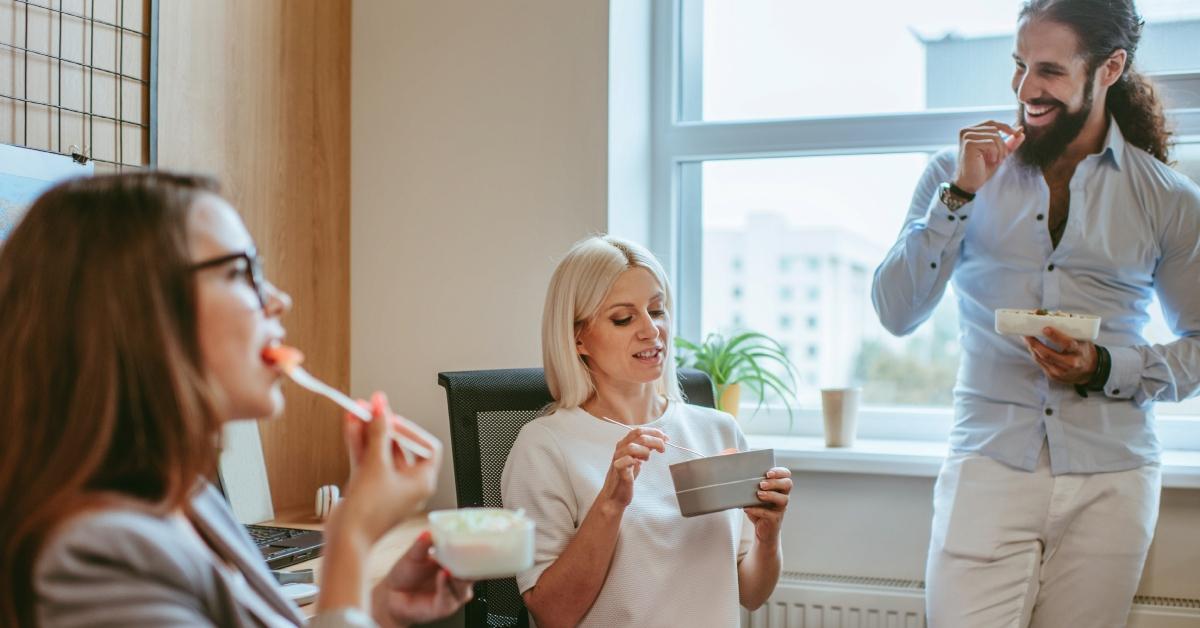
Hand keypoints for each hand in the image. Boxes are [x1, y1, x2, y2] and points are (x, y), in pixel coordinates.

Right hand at [332, 392, 442, 543]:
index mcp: (422, 482)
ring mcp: (387, 487)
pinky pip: (368, 461)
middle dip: (384, 426)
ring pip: (380, 452)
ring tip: (358, 410)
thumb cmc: (368, 514)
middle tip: (373, 407)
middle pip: (400, 447)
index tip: (393, 419)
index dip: (411, 430)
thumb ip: (379, 434)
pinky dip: (360, 445)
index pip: (426, 447)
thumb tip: (381, 411)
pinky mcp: (369, 489)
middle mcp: (408, 485)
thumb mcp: (376, 465)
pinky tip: (352, 426)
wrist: (345, 539)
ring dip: (369, 432)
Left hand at [370, 531, 473, 627]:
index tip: (475, 540)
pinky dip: (446, 585)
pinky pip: (448, 597)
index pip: (471, 558)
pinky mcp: (444, 607)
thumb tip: (428, 532)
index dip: (475, 550)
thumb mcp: (413, 555)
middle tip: (469, 552)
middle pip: (473, 573)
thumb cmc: (406, 575)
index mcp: (453, 564)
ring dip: (459, 576)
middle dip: (472, 564)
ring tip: (451, 566)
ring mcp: (452, 594)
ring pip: (463, 587)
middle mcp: (456, 580)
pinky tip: (443, 575)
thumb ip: (422, 544)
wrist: (392, 595)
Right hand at [596, 427, 666, 511]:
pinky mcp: (619, 470)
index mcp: (624, 444)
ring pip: (632, 446)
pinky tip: (639, 464)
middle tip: (663, 447)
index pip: (639, 430)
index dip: (654, 432)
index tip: (665, 438)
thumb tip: (658, 441)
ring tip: (648, 458)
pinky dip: (635, 460)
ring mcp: (618, 459)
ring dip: (645, 450)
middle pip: (638, 435)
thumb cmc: (625, 478)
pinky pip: (627, 460)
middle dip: (655, 439)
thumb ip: (644, 450)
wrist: (615, 496)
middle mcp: (620, 449)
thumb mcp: (636, 460)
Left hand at [743, 467, 791, 547]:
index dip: (779, 472)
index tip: (768, 473)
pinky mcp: (774, 519)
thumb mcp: (755, 494)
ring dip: (770, 495)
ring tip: (758, 494)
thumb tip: (735, 474)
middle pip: (787, 484)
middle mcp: (783, 496)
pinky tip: (747, 508)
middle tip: (762, 484)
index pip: (786, 474)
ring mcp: (780, 508)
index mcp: (779, 487)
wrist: (763, 530)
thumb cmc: (759, 508)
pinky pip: (770, 514)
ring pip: (783, 499)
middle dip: (775, 482)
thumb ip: (752, 485)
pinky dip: (757, 510)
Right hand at [953, 121, 1024, 193]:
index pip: (991, 123)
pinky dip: (995, 153)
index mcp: (971, 131)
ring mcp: (966, 136)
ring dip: (1000, 150)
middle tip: (1002, 157)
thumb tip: (1021, 130)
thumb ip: (1009, 141)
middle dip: (1003, 144)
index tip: (1017, 133)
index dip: (1006, 127)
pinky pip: (990, 143)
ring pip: (994, 136)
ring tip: (996, 160)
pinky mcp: (968, 144)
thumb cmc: (981, 168)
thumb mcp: (999, 152)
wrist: (971, 183)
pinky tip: (990, 160)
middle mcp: (966, 131)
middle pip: (995, 129)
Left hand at [1024, 327, 1097, 384]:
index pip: (1067, 344)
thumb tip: (1053, 314)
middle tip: (1027, 334)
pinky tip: (1032, 347)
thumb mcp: (1082, 338)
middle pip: (1048, 354)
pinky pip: (1041, 364)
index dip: (1055, 336)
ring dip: (1032, 348)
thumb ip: (1069, 327)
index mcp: (1080, 351)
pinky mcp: (1054, 376)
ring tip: (1027, 338)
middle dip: (1035, 343)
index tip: (1045, 328)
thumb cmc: (1082, 350)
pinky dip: (1035, 354)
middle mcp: (1071, 363)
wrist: (1089, 370)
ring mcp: (1062, 372)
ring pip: (1042, 359)